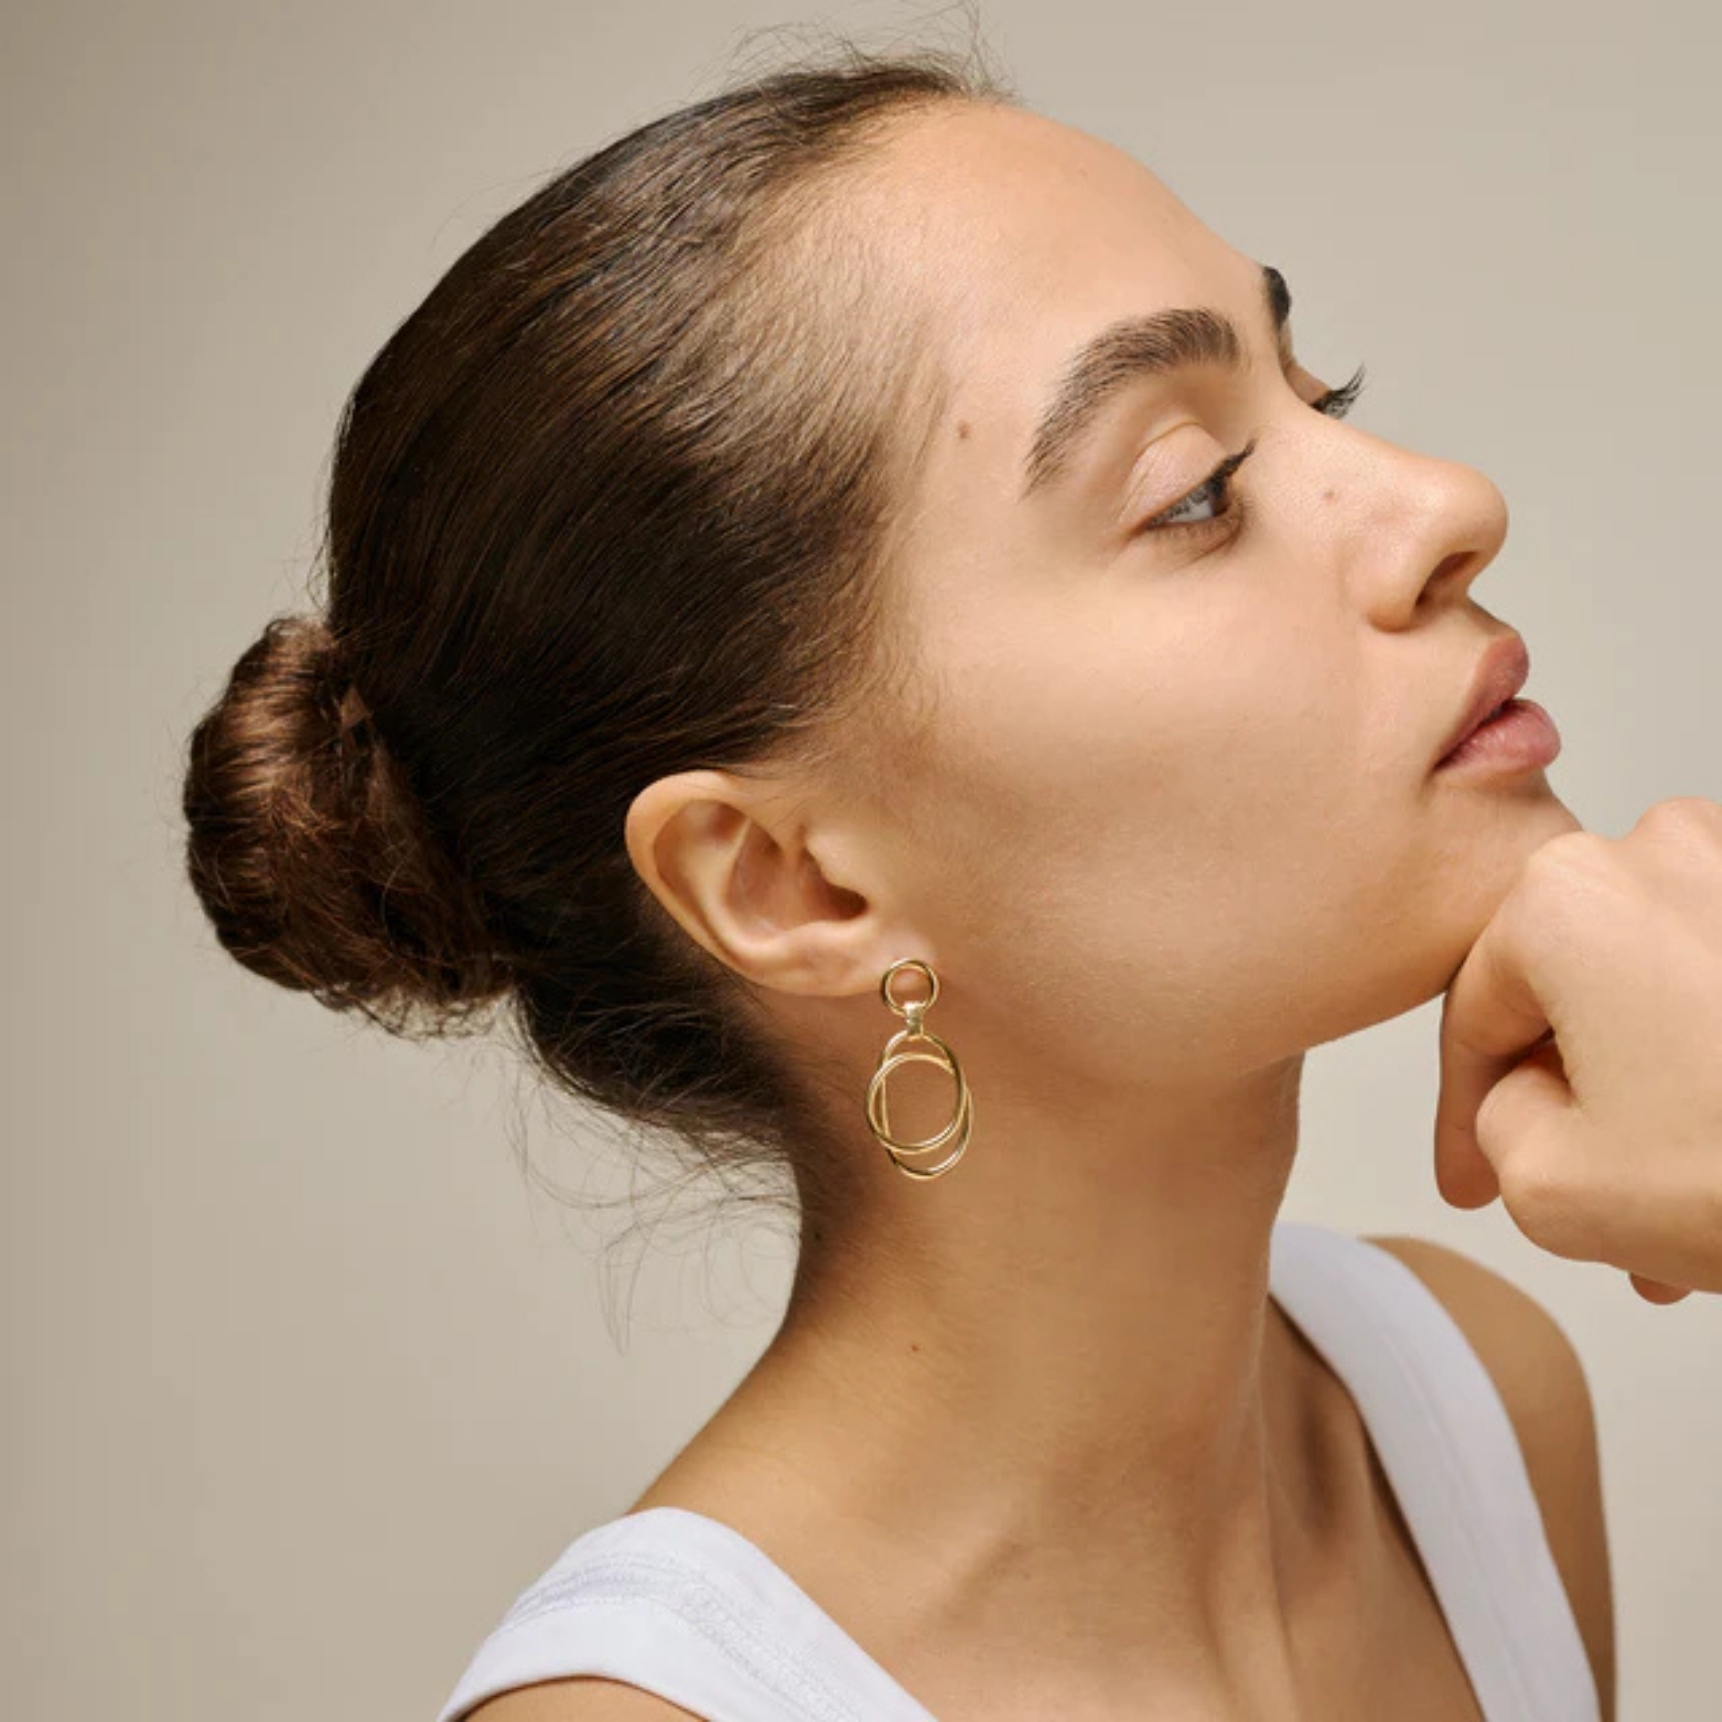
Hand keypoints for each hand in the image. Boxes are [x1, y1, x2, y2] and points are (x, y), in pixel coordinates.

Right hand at [1434, 797, 1721, 1302]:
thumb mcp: (1547, 1184)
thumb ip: (1492, 1126)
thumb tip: (1527, 1101)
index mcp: (1562, 898)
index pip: (1475, 1017)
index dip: (1463, 1116)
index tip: (1472, 1178)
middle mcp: (1658, 851)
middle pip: (1575, 1000)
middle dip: (1578, 1110)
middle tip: (1587, 1204)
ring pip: (1660, 997)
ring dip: (1653, 1094)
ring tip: (1677, 1200)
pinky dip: (1718, 1061)